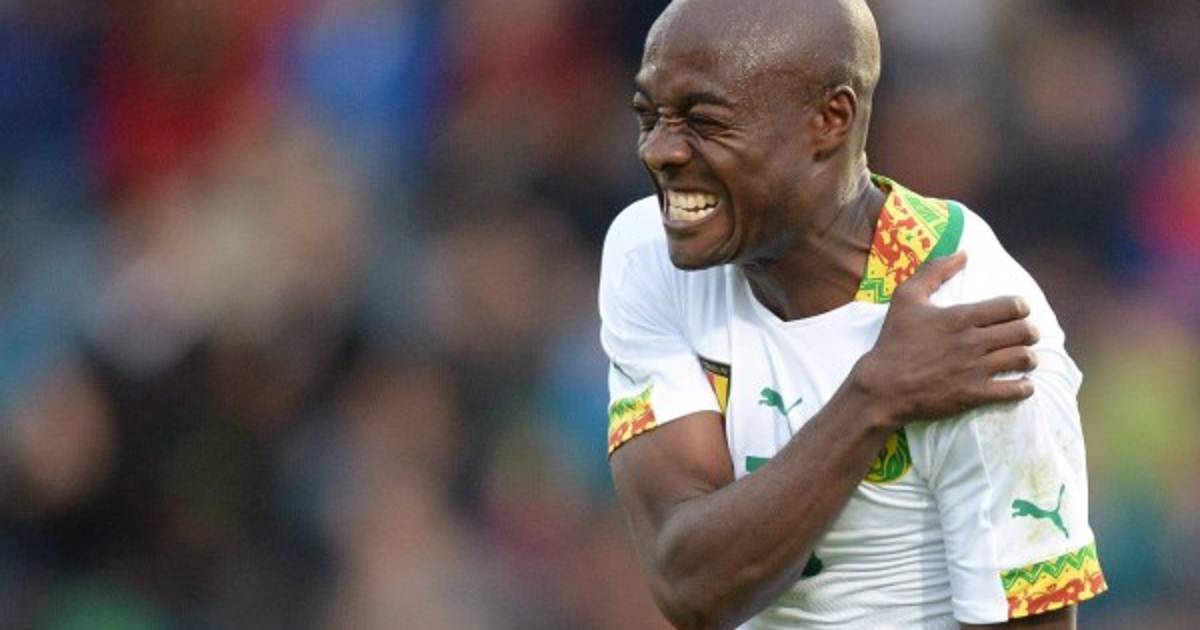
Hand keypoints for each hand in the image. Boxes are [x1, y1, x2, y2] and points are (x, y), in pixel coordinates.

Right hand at [852, 251, 1038, 427]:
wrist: (882, 387)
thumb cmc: (893, 341)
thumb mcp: (906, 298)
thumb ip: (934, 271)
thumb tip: (963, 253)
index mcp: (960, 317)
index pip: (1012, 306)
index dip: (1021, 307)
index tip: (1018, 312)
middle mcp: (972, 342)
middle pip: (1024, 332)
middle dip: (1030, 332)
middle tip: (1025, 335)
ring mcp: (975, 370)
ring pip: (1023, 358)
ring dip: (1029, 357)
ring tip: (1024, 358)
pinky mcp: (974, 395)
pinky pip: (1015, 390)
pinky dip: (1024, 386)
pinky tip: (1021, 383)